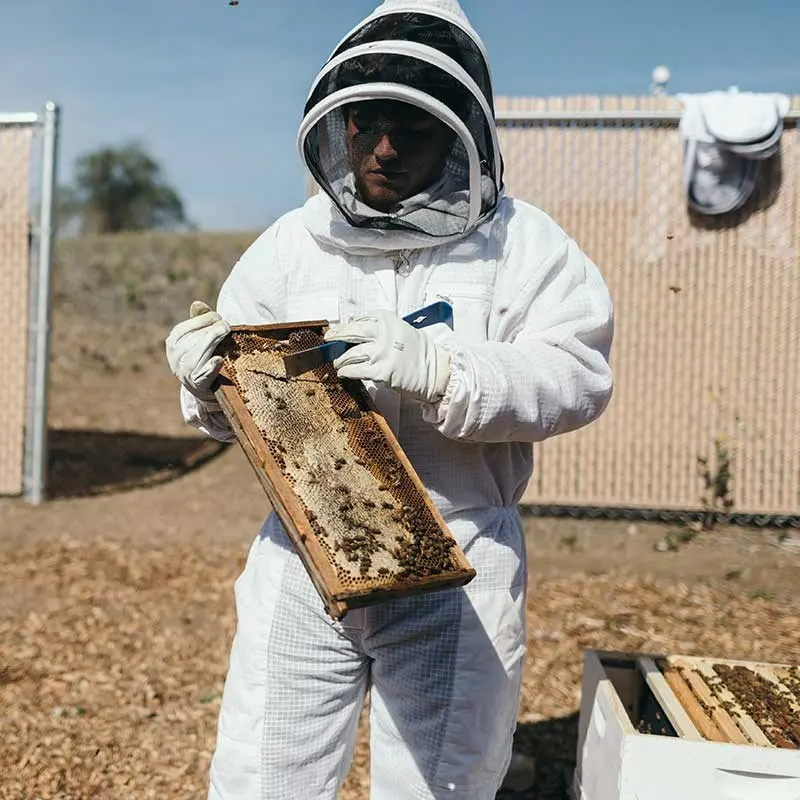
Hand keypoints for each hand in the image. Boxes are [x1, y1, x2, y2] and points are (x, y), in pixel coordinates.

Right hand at [165, 300, 230, 402]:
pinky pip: (202, 377)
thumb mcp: (198, 337)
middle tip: (226, 325)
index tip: (218, 317)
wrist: (206, 387)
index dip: (203, 320)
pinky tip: (218, 360)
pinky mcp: (198, 386)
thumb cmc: (204, 355)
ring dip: (211, 343)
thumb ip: (200, 320)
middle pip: (191, 342)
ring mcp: (184, 374)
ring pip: (195, 357)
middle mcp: (175, 359)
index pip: (184, 329)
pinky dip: (210, 368)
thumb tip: (198, 304)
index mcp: (173, 343)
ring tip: (225, 333)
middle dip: (210, 330)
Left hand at [324, 309, 450, 403]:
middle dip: (336, 336)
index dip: (348, 326)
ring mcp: (380, 353)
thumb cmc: (420, 353)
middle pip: (350, 332)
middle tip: (329, 339)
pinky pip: (355, 370)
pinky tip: (344, 372)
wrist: (435, 371)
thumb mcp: (402, 330)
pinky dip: (346, 372)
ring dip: (340, 359)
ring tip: (338, 362)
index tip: (341, 329)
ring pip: (350, 354)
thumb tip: (358, 333)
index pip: (360, 320)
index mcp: (388, 320)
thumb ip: (382, 330)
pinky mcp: (380, 371)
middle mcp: (383, 334)